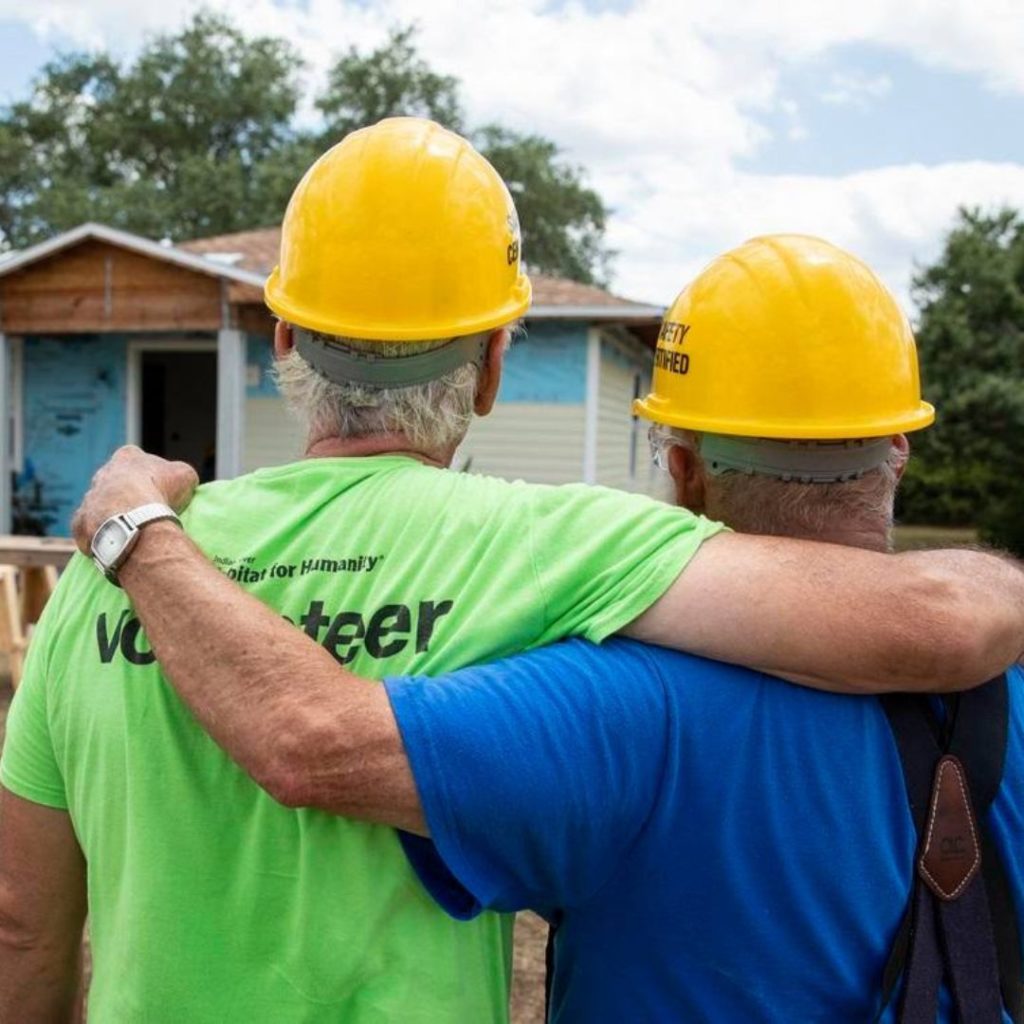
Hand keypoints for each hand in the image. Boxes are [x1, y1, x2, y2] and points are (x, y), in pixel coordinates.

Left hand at [71, 446, 198, 553]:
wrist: (132, 520)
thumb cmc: (160, 492)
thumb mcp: (185, 475)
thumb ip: (180, 473)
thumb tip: (181, 480)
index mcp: (126, 457)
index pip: (135, 458)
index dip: (148, 471)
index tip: (158, 485)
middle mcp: (102, 474)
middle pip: (115, 481)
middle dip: (127, 492)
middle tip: (145, 508)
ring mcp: (88, 498)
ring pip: (100, 505)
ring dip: (113, 514)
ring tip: (132, 528)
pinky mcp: (80, 523)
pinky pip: (90, 528)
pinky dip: (101, 534)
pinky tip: (116, 541)